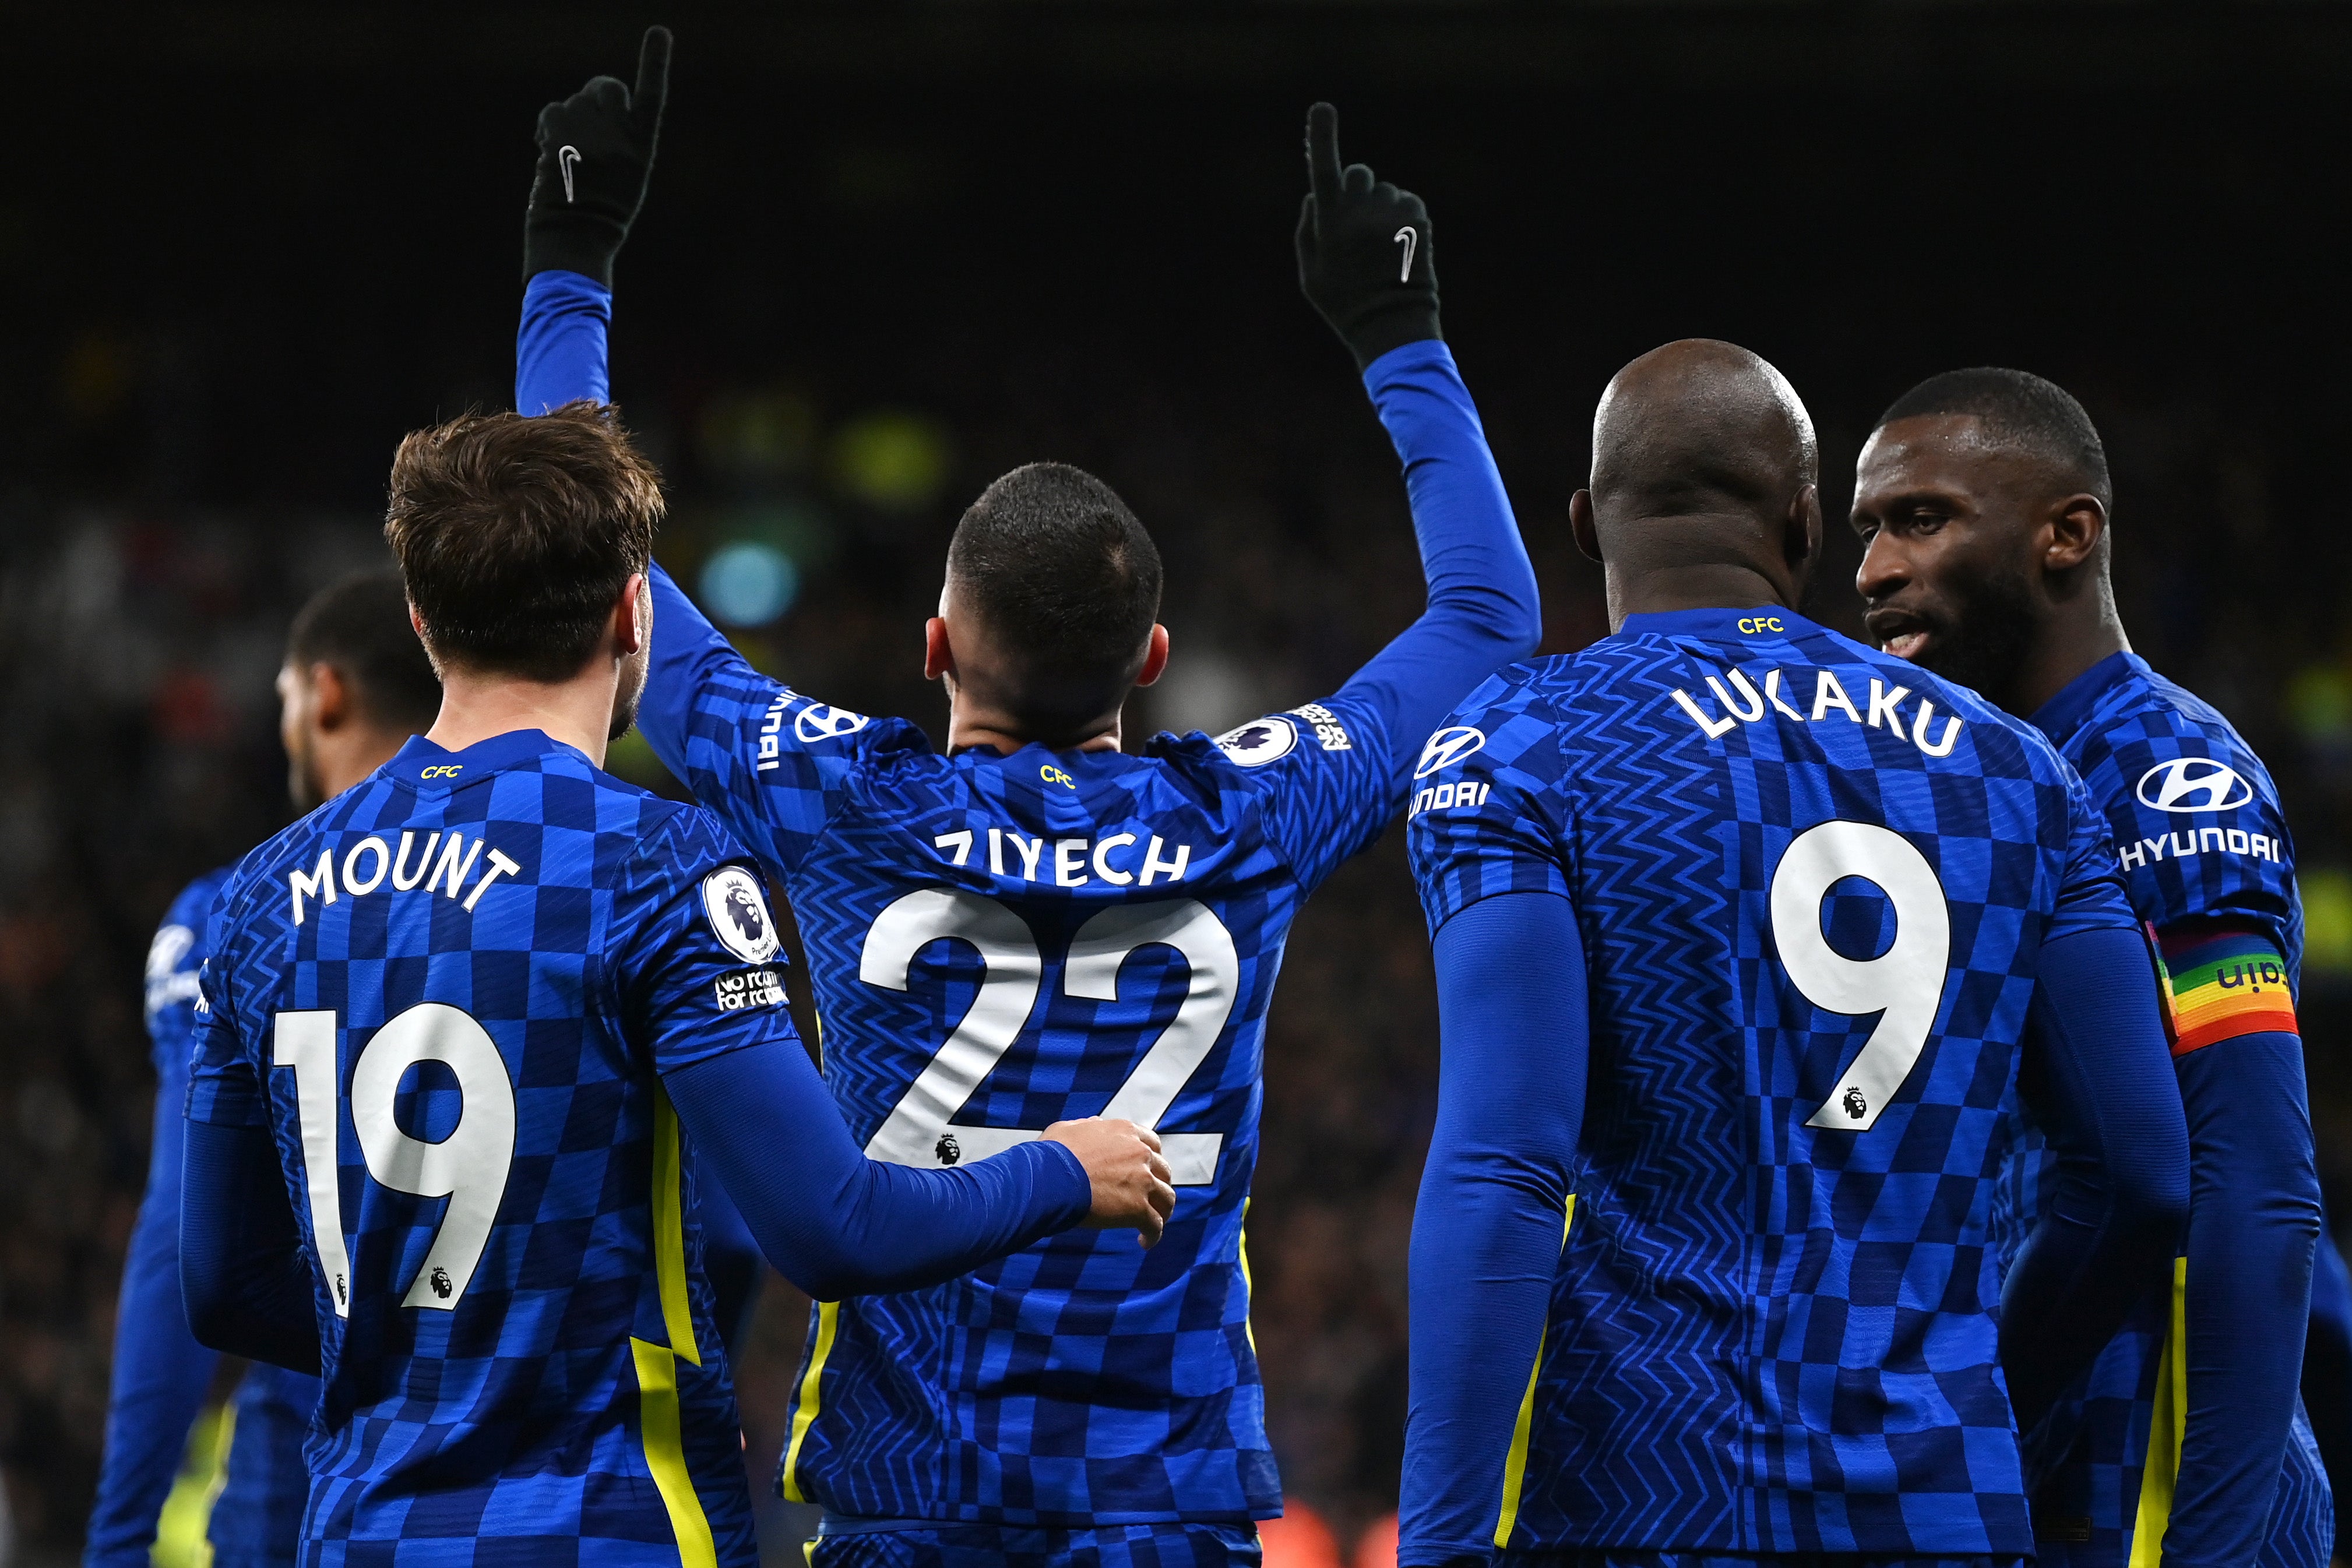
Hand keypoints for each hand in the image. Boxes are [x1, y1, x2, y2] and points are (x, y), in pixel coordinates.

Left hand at [523, 26, 671, 285]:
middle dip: (596, 96)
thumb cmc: (604, 211)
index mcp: (642, 147)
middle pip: (607, 88)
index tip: (659, 32)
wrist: (576, 235)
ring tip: (572, 157)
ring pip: (575, 102)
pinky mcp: (559, 134)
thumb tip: (593, 104)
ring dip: (570, 120)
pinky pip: (552, 112)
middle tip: (588, 124)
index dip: (655, 62)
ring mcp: (587, 132)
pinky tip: (551, 153)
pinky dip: (549, 127)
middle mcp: (619, 134)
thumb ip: (618, 136)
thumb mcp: (626, 174)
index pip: (652, 96)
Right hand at [1043, 1118, 1175, 1246]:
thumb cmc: (1052, 1155)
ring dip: (1162, 1211)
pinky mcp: (1137, 1207)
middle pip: (1164, 1171)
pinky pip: (1155, 1225)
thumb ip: (1087, 1126)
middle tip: (1150, 1199)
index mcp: (1125, 1132)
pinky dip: (1153, 1235)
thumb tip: (1094, 1124)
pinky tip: (1144, 1242)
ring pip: (1166, 1198)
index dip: (1152, 1160)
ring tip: (1153, 1223)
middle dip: (1159, 1185)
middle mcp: (1139, 1153)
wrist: (1048, 1178)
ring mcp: (1142, 1180)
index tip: (1147, 1172)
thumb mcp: (1068, 1128)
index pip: (1152, 1144)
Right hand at [1295, 101, 1441, 369]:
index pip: (1324, 171)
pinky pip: (1407, 202)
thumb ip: (1306, 230)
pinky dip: (1404, 219)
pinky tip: (1400, 247)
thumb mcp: (1310, 276)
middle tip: (1358, 225)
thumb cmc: (1344, 305)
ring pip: (1384, 190)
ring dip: (1381, 209)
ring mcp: (1391, 215)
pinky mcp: (1417, 218)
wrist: (1392, 325)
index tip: (1321, 108)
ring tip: (1382, 248)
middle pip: (1358, 173)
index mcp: (1330, 225)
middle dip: (1356, 189)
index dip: (1322, 137)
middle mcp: (1361, 213)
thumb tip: (1314, 194)